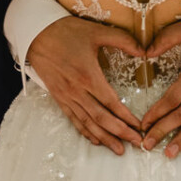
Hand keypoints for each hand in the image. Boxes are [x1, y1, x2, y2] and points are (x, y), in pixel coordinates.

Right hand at [25, 16, 145, 153]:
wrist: (35, 34)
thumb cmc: (66, 32)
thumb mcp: (96, 31)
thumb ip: (122, 40)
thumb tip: (144, 50)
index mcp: (88, 75)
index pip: (111, 102)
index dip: (127, 117)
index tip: (139, 127)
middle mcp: (77, 90)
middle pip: (101, 118)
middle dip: (120, 133)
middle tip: (135, 144)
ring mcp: (66, 96)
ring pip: (87, 123)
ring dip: (104, 138)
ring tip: (118, 149)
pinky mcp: (58, 97)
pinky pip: (73, 118)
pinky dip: (84, 131)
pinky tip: (95, 139)